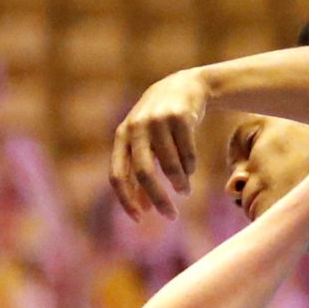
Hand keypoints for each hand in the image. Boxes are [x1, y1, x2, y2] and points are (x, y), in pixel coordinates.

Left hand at [111, 69, 210, 221]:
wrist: (185, 87)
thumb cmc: (160, 124)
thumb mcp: (145, 144)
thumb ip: (139, 173)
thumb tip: (141, 210)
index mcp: (122, 136)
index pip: (117, 175)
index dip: (126, 200)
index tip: (140, 219)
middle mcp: (136, 127)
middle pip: (143, 173)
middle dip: (158, 198)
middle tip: (170, 216)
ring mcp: (158, 120)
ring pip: (170, 165)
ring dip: (180, 184)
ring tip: (184, 190)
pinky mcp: (180, 117)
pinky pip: (188, 154)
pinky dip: (190, 167)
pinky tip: (191, 168)